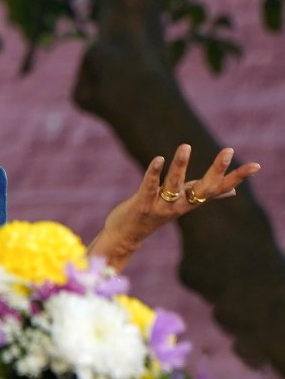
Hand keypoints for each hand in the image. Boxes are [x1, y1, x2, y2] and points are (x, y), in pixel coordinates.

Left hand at [89, 144, 260, 270]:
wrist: (126, 235)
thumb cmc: (157, 213)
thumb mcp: (184, 203)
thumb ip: (205, 194)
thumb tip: (233, 190)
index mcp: (192, 202)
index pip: (219, 189)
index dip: (237, 177)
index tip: (256, 165)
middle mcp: (181, 206)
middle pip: (203, 188)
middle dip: (217, 170)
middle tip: (229, 151)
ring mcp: (162, 206)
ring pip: (174, 185)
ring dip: (179, 166)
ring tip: (186, 146)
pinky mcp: (142, 205)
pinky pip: (150, 187)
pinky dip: (154, 173)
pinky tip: (159, 159)